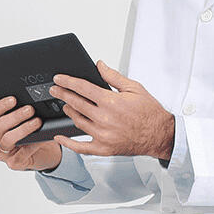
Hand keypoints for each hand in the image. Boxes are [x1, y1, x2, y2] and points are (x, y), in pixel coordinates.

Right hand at [0, 96, 63, 171]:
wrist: (46, 151)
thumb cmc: (34, 132)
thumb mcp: (25, 117)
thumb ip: (15, 105)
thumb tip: (5, 91)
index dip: (1, 105)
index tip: (13, 98)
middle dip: (15, 116)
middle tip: (30, 109)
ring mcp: (3, 152)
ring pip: (7, 139)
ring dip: (23, 129)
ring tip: (37, 121)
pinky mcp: (13, 163)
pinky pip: (20, 154)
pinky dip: (31, 146)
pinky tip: (40, 140)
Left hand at [49, 62, 174, 159]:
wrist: (159, 134)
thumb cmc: (149, 111)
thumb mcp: (134, 87)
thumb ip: (113, 76)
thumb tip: (99, 65)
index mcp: (111, 101)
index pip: (82, 88)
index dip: (67, 82)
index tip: (58, 79)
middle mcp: (104, 118)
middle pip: (76, 103)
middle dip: (62, 94)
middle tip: (54, 90)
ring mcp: (102, 135)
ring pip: (77, 121)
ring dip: (68, 112)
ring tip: (65, 105)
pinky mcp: (103, 148)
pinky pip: (80, 146)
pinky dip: (68, 142)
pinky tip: (59, 137)